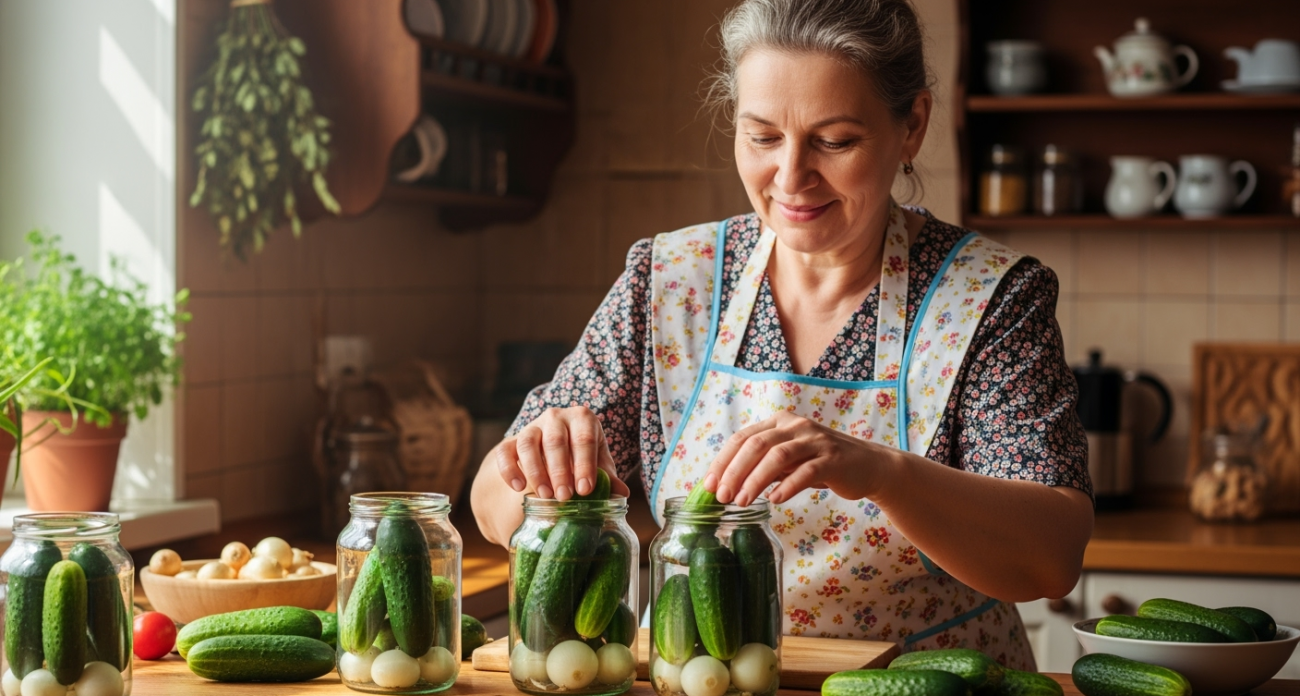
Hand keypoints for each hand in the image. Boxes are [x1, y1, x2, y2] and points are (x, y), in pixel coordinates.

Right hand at [496, 406, 630, 500]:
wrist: (552, 451)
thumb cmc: (581, 456)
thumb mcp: (597, 463)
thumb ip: (607, 477)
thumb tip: (622, 494)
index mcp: (582, 418)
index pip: (584, 439)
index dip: (585, 464)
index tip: (585, 490)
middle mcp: (556, 417)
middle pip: (556, 441)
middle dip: (560, 471)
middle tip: (564, 496)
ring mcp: (532, 427)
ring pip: (528, 444)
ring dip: (536, 471)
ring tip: (545, 496)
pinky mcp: (511, 440)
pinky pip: (505, 451)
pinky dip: (509, 469)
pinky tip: (517, 487)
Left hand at [703, 411, 889, 505]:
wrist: (867, 466)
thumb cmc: (820, 464)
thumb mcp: (788, 460)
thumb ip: (762, 465)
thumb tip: (725, 485)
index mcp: (779, 423)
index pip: (743, 438)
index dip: (723, 461)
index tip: (709, 485)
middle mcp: (795, 426)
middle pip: (756, 445)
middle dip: (734, 471)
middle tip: (722, 496)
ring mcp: (815, 440)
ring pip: (778, 456)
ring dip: (755, 480)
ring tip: (742, 501)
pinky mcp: (833, 459)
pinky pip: (806, 471)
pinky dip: (788, 485)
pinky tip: (775, 500)